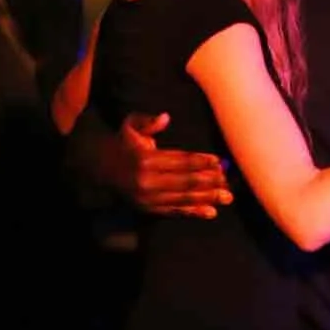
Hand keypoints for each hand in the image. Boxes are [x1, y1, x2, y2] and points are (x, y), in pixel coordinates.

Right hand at [113, 112, 232, 217]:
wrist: (101, 169)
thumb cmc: (123, 144)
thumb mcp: (131, 126)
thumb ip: (147, 121)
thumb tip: (165, 118)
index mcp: (145, 159)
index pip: (179, 160)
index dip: (200, 161)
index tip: (218, 161)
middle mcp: (147, 181)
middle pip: (185, 181)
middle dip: (209, 182)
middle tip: (228, 181)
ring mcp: (148, 198)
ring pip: (183, 198)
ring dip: (207, 198)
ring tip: (227, 197)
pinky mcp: (149, 209)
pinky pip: (175, 211)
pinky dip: (193, 212)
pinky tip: (211, 212)